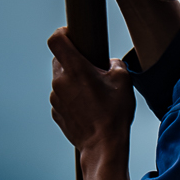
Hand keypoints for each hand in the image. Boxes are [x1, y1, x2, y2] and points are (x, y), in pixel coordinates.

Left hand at [48, 27, 134, 179]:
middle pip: (59, 60)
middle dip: (72, 61)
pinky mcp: (56, 113)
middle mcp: (60, 82)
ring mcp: (55, 98)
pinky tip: (87, 107)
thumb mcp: (123, 81)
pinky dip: (71, 98)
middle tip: (90, 69)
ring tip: (91, 92)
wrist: (103, 146)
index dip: (62, 33)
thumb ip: (115, 64)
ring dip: (72, 81)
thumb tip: (110, 63)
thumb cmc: (113, 114)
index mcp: (75, 69)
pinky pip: (61, 98)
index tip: (70, 35)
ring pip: (60, 80)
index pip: (55, 39)